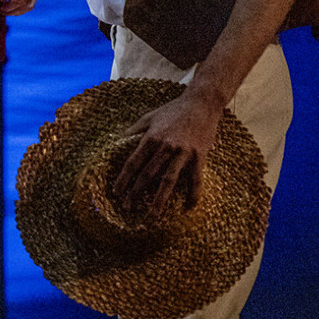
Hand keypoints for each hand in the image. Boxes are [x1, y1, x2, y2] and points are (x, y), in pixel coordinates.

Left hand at [111, 88, 224, 216]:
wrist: (201, 104)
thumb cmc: (173, 111)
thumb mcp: (148, 117)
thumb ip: (133, 131)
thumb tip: (116, 142)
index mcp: (151, 137)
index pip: (133, 163)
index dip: (123, 178)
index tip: (116, 192)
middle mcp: (165, 146)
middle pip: (147, 174)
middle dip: (136, 192)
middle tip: (127, 207)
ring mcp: (183, 152)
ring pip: (168, 180)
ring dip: (160, 199)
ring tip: (153, 214)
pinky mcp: (200, 156)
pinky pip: (195, 179)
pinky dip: (193, 194)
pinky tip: (189, 207)